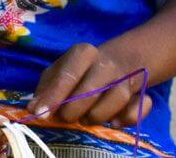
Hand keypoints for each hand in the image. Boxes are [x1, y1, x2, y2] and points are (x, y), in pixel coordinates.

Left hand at [29, 43, 151, 127]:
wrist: (118, 62)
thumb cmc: (79, 71)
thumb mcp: (58, 73)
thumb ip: (46, 89)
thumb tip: (33, 108)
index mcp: (83, 53)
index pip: (67, 75)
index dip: (54, 97)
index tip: (41, 114)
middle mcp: (106, 62)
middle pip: (91, 90)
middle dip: (73, 111)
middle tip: (65, 118)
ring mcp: (127, 76)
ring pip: (115, 99)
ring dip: (97, 116)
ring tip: (85, 119)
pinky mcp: (142, 93)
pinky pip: (138, 108)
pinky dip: (126, 118)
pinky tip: (113, 122)